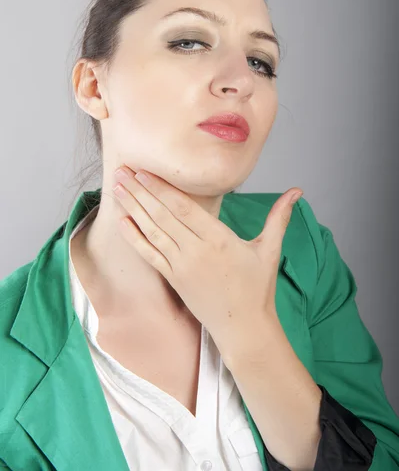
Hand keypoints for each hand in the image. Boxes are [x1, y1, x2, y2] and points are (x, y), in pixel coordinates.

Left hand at [112, 165, 302, 358]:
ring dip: (132, 208)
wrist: (244, 328)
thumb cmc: (257, 289)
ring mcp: (181, 266)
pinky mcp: (173, 279)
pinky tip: (122, 221)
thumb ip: (279, 217)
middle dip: (139, 191)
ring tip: (117, 188)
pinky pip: (149, 255)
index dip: (161, 188)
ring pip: (152, 231)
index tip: (144, 172)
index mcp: (218, 239)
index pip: (183, 207)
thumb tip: (297, 190)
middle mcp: (195, 250)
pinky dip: (134, 237)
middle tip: (121, 170)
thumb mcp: (269, 249)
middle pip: (162, 215)